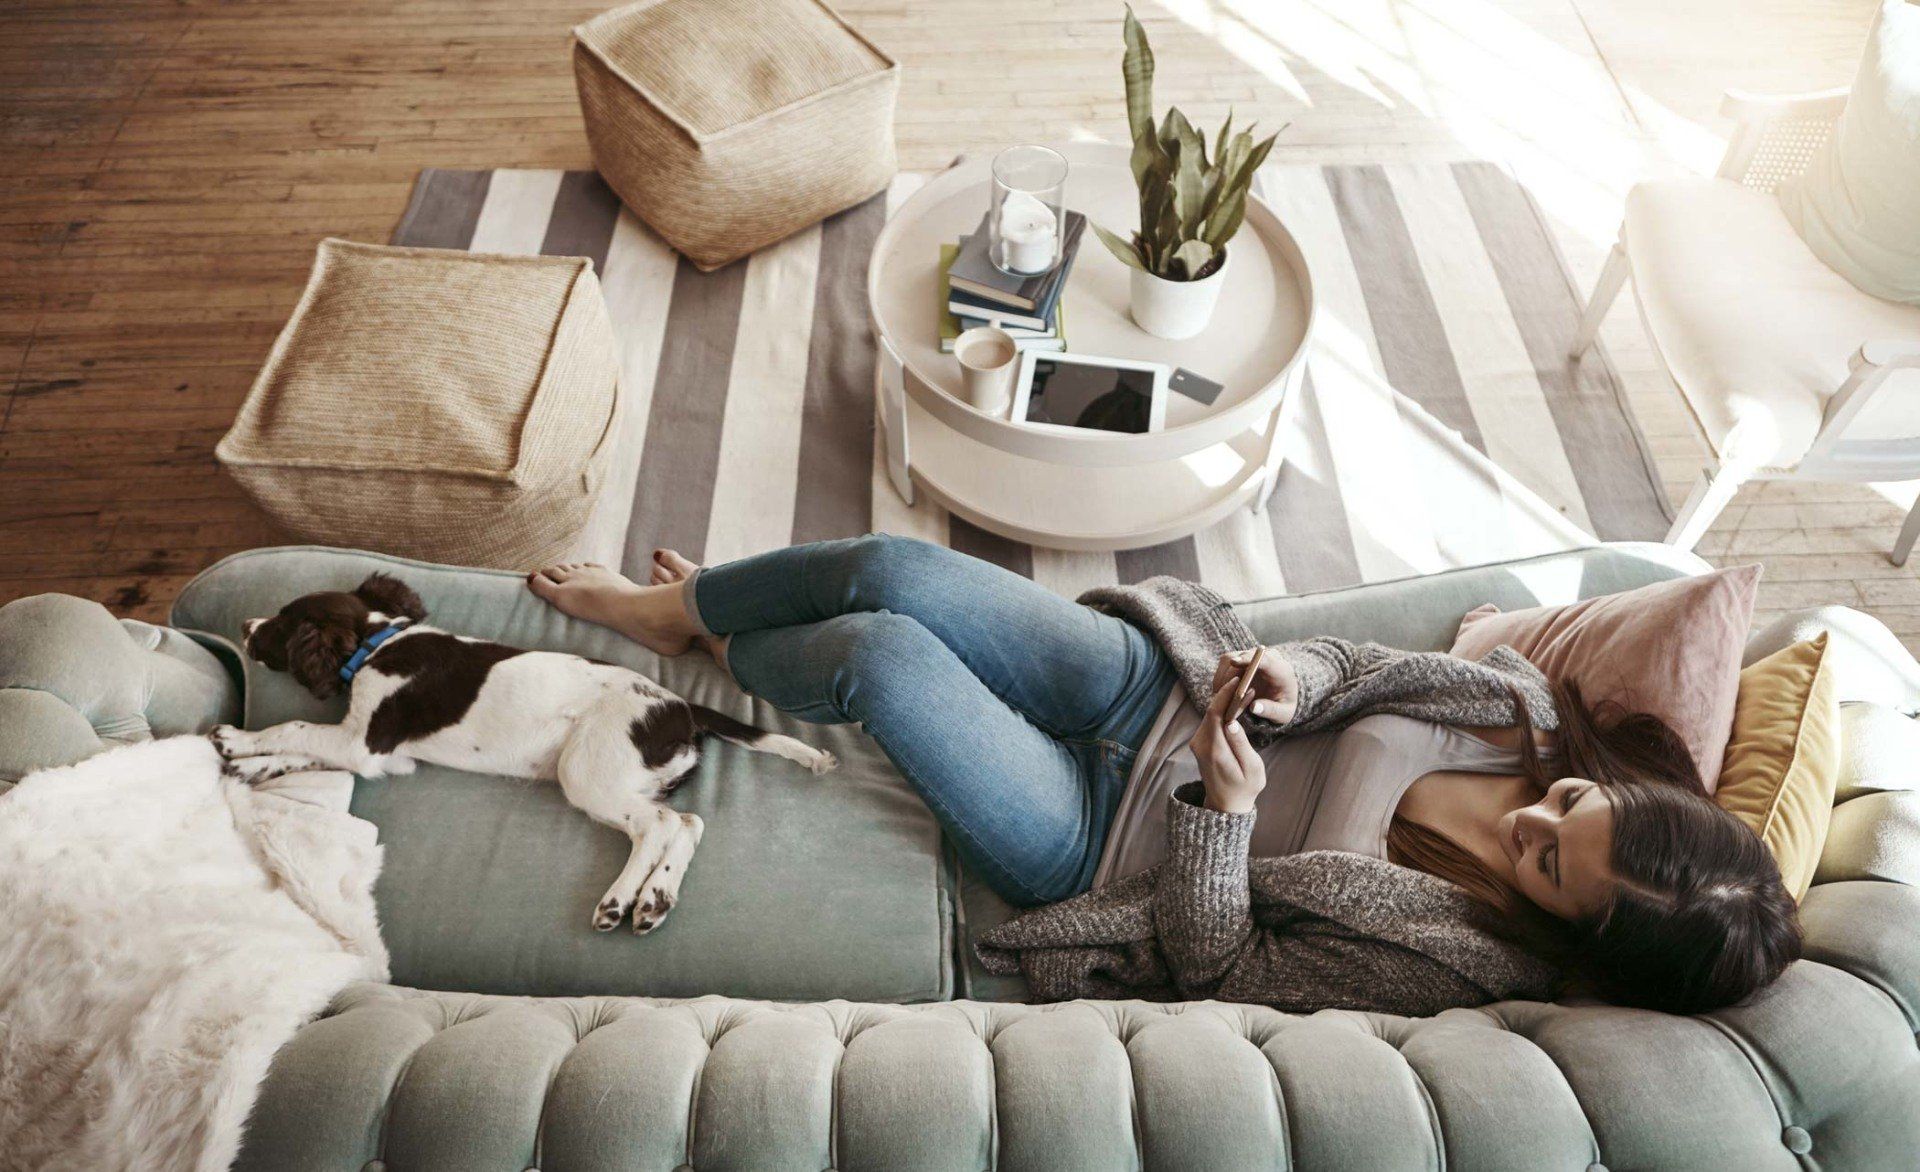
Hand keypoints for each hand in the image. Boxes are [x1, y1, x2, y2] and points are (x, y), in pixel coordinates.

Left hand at [1189, 679, 1267, 813]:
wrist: (1225, 804)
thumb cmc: (1244, 787)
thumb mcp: (1252, 768)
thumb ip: (1241, 745)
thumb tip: (1233, 722)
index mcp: (1214, 750)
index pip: (1215, 713)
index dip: (1226, 695)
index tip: (1239, 681)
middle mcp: (1201, 745)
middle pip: (1210, 710)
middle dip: (1227, 693)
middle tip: (1246, 681)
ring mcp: (1197, 743)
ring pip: (1209, 714)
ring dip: (1224, 700)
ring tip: (1243, 689)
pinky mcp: (1199, 743)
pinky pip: (1209, 721)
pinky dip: (1221, 710)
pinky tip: (1235, 704)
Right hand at [1208, 647, 1297, 725]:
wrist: (1282, 696)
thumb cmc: (1283, 705)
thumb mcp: (1283, 714)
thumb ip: (1271, 711)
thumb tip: (1254, 707)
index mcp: (1280, 669)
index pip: (1264, 658)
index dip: (1248, 659)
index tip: (1234, 662)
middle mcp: (1266, 657)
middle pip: (1242, 659)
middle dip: (1229, 678)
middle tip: (1221, 698)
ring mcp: (1252, 656)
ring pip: (1229, 660)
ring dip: (1222, 679)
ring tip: (1221, 699)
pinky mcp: (1240, 658)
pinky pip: (1225, 665)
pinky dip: (1220, 679)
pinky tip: (1222, 694)